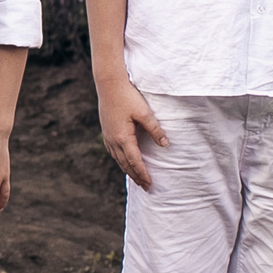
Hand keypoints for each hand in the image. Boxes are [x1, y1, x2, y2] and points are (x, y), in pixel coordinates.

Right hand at [94, 71, 167, 190]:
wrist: (108, 85)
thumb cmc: (127, 97)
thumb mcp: (144, 112)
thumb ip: (155, 129)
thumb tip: (165, 144)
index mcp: (123, 138)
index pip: (135, 161)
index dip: (143, 174)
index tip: (150, 184)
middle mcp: (113, 141)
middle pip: (126, 164)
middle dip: (136, 176)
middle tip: (146, 187)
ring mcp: (108, 137)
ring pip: (118, 160)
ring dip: (128, 170)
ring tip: (137, 179)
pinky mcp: (106, 132)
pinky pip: (114, 152)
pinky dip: (121, 161)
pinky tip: (124, 162)